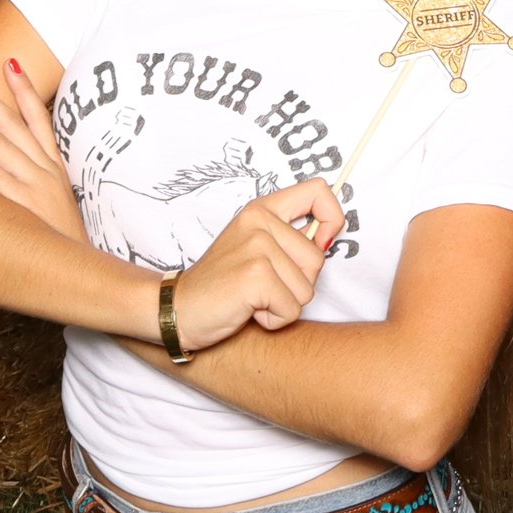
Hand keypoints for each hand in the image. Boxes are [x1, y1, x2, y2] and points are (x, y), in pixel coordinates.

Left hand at [0, 60, 85, 240]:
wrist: (83, 267)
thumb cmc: (63, 237)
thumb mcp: (59, 200)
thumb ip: (40, 178)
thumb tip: (15, 161)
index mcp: (55, 165)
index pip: (39, 116)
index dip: (24, 88)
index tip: (9, 61)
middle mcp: (45, 169)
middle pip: (12, 123)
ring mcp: (35, 186)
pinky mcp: (23, 206)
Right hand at [173, 179, 345, 352]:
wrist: (179, 310)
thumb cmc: (221, 284)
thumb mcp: (253, 247)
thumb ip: (288, 238)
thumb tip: (329, 237)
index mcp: (261, 209)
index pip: (318, 191)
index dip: (333, 218)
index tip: (321, 243)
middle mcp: (259, 221)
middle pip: (317, 258)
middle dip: (298, 285)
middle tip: (262, 287)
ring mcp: (257, 246)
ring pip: (307, 289)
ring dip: (285, 305)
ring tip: (253, 298)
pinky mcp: (255, 276)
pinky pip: (292, 309)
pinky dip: (274, 321)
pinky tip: (249, 311)